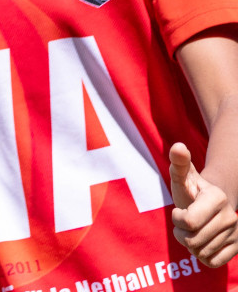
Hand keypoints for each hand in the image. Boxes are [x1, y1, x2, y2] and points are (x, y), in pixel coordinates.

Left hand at [170, 142, 237, 266]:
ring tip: (193, 230)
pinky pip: (212, 262)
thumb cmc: (192, 189)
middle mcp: (230, 217)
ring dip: (190, 245)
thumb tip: (178, 146)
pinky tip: (202, 242)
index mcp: (217, 198)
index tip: (179, 210)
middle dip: (181, 233)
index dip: (177, 219)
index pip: (188, 222)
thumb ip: (178, 162)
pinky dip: (202, 256)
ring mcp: (236, 233)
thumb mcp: (182, 176)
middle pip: (192, 240)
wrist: (212, 203)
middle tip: (184, 223)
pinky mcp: (237, 248)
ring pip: (201, 252)